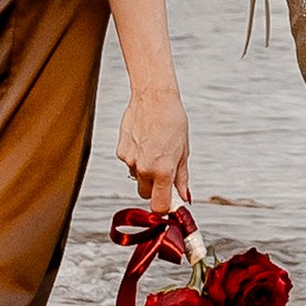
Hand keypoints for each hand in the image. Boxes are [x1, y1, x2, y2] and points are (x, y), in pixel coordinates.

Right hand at [119, 89, 190, 211]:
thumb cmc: (172, 120)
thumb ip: (181, 178)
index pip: (159, 206)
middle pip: (146, 194)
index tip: (169, 202)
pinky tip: (144, 141)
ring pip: (137, 177)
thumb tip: (184, 197)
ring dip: (145, 171)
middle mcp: (144, 168)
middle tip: (163, 171)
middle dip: (154, 188)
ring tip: (154, 149)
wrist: (154, 98)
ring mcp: (130, 160)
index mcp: (162, 170)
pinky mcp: (121, 151)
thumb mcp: (183, 151)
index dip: (164, 207)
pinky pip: (129, 163)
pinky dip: (136, 157)